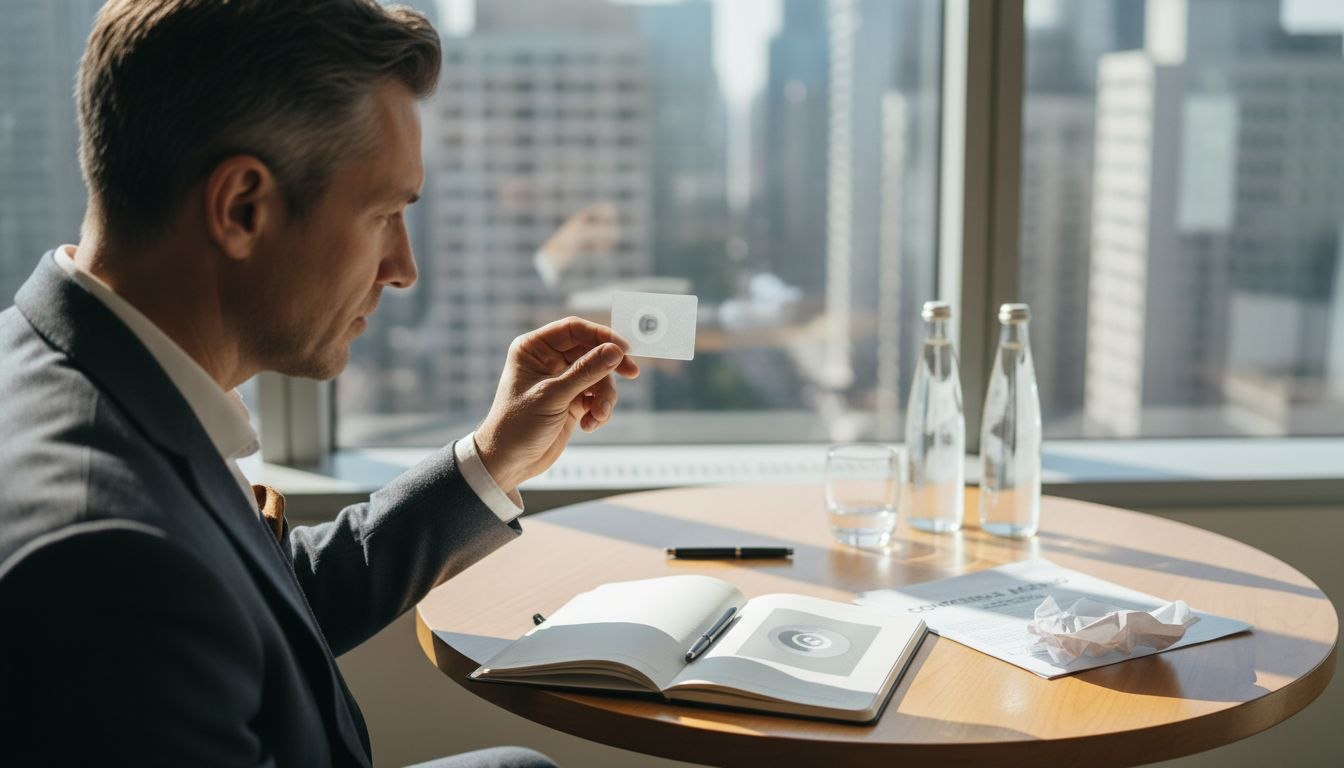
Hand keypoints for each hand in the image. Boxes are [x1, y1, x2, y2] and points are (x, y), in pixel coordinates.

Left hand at [473, 316, 640, 493]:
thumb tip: (615, 351)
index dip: (601, 335)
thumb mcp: (553, 396)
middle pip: (591, 351)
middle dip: (609, 368)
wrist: (509, 463)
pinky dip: (599, 410)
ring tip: (598, 416)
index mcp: (534, 349)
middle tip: (631, 373)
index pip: (574, 329)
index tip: (624, 349)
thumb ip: (586, 372)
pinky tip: (589, 425)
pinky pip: (596, 396)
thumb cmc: (517, 426)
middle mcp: (548, 360)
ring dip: (604, 396)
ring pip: (598, 375)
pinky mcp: (572, 400)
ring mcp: (561, 380)